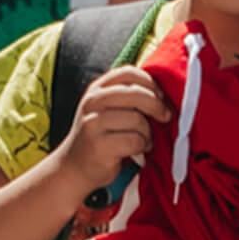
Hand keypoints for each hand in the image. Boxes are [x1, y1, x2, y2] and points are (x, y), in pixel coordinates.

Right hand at [60, 66, 167, 193]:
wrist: (73, 166)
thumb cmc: (99, 136)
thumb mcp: (105, 109)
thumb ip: (126, 97)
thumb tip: (162, 95)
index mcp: (96, 89)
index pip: (128, 73)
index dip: (150, 82)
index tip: (160, 96)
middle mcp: (92, 102)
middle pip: (136, 93)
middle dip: (156, 105)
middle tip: (165, 116)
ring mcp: (93, 124)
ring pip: (137, 119)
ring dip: (148, 132)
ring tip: (144, 139)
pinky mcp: (99, 146)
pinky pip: (134, 140)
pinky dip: (142, 146)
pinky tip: (138, 150)